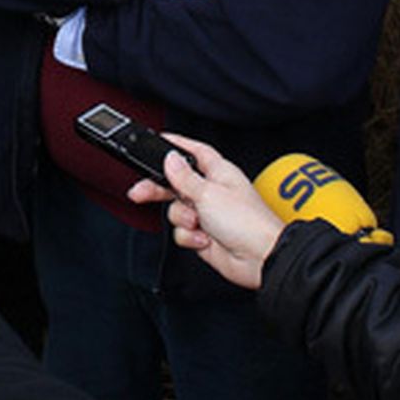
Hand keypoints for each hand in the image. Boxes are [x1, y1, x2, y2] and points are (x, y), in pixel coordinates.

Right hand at [127, 133, 283, 289]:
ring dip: (182, 220)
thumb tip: (170, 158)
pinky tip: (204, 239)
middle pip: (176, 183)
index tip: (158, 141)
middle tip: (139, 192)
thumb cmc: (246, 222)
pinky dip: (190, 237)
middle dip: (158, 189)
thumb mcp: (208, 193)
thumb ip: (184, 177)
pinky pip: (183, 232)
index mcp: (218, 172)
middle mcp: (212, 191)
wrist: (260, 258)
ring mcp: (208, 214)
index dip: (177, 145)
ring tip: (197, 223)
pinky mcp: (204, 235)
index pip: (194, 151)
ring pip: (176, 211)